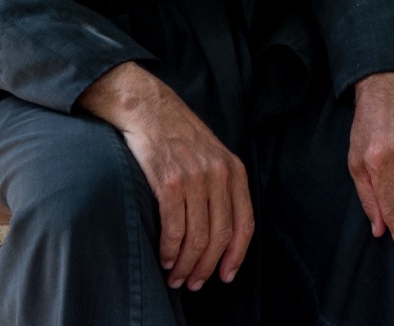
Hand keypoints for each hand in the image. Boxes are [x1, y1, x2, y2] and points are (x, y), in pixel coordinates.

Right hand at [79, 62, 252, 290]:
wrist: (149, 109)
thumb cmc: (179, 135)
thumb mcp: (213, 154)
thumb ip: (222, 186)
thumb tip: (223, 232)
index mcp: (234, 170)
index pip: (244, 224)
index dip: (237, 255)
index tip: (226, 275)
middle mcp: (219, 174)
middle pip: (220, 236)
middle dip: (207, 267)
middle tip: (195, 283)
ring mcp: (194, 178)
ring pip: (197, 237)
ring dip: (186, 265)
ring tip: (177, 277)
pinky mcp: (169, 182)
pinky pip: (174, 228)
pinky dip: (170, 251)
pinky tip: (165, 259)